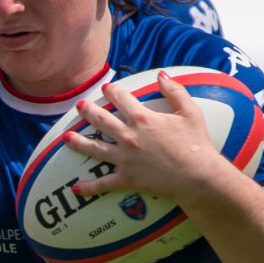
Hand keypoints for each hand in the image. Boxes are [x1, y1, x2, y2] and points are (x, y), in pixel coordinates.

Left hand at [61, 73, 225, 206]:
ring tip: (66, 138)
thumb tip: (161, 75)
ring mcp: (124, 158)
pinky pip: (103, 183)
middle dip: (88, 111)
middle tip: (79, 106)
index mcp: (142, 118)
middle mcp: (128, 136)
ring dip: (78, 142)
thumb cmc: (196, 143)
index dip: (111, 91)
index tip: (106, 88)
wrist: (197, 175)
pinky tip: (76, 188)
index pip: (120, 99)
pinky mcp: (126, 178)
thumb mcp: (190, 111)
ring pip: (95, 148)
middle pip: (101, 120)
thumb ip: (175, 91)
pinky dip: (89, 187)